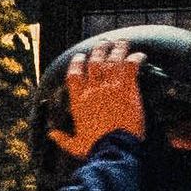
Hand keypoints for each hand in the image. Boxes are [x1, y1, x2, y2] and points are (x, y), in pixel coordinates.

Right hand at [59, 40, 152, 154]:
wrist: (114, 148)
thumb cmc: (95, 148)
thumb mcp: (75, 144)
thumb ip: (63, 138)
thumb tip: (51, 134)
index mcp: (78, 101)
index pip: (74, 75)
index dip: (77, 63)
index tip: (80, 57)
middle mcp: (92, 90)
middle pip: (94, 63)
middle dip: (98, 51)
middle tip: (103, 43)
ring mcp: (110, 87)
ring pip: (112, 61)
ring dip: (118, 49)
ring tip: (121, 42)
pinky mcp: (127, 88)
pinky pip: (130, 67)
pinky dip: (135, 59)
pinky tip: (140, 56)